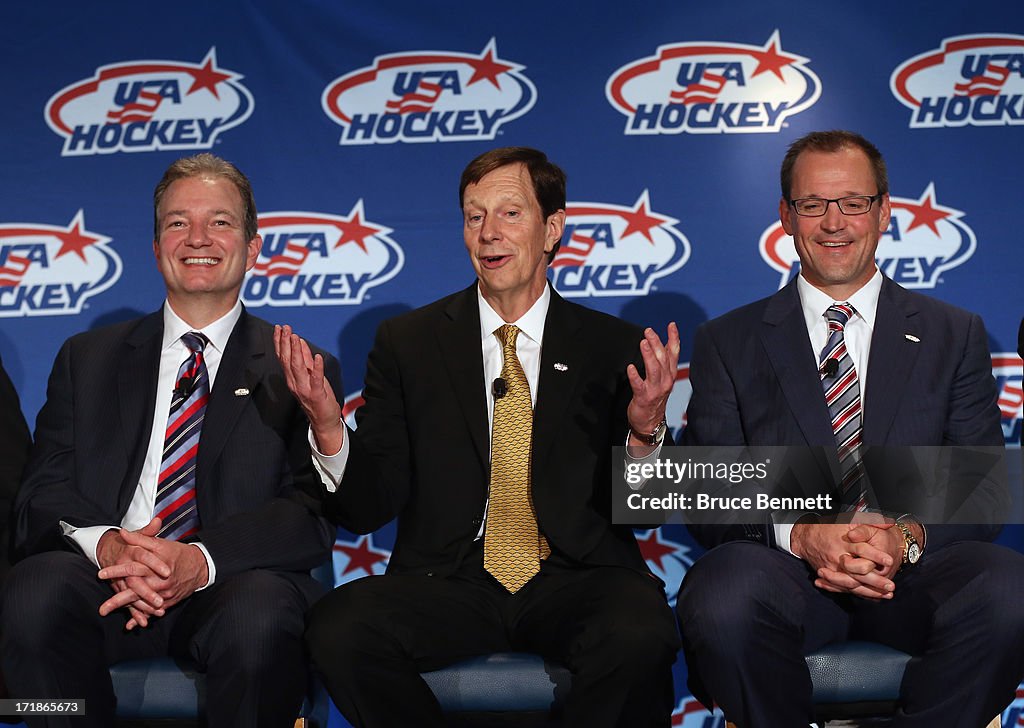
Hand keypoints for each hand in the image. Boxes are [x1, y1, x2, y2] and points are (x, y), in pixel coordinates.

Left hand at [97, 529, 208, 620]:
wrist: (201, 566)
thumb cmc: (179, 554)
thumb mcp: (161, 544)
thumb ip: (141, 538)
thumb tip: (123, 533)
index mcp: (156, 566)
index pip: (133, 568)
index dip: (116, 571)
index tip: (101, 574)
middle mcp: (160, 582)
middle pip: (136, 592)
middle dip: (118, 601)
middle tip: (102, 609)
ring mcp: (164, 594)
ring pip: (143, 604)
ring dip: (127, 612)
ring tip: (110, 615)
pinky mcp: (168, 601)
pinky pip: (153, 612)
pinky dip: (142, 618)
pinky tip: (132, 625)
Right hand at [274, 324, 343, 454]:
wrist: (324, 420)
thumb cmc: (318, 398)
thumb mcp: (310, 375)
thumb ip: (305, 359)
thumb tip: (300, 342)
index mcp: (292, 378)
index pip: (283, 357)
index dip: (280, 342)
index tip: (279, 328)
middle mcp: (295, 383)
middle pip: (287, 360)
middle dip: (286, 343)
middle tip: (286, 328)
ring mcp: (304, 389)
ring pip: (297, 368)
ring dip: (296, 351)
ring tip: (296, 338)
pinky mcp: (316, 394)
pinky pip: (315, 379)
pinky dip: (316, 368)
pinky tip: (317, 357)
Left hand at [626, 323, 679, 445]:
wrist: (650, 422)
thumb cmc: (654, 397)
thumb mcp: (662, 378)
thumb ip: (663, 361)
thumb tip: (663, 343)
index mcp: (670, 374)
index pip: (674, 353)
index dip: (673, 338)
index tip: (671, 325)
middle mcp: (665, 381)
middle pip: (663, 358)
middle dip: (656, 343)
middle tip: (648, 331)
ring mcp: (655, 389)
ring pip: (654, 369)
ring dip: (648, 355)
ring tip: (643, 343)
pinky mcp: (644, 397)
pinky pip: (639, 385)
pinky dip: (635, 376)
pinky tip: (630, 368)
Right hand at [791, 516, 897, 599]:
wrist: (805, 537)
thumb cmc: (828, 527)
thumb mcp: (848, 520)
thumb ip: (869, 520)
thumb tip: (888, 523)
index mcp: (844, 542)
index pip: (862, 550)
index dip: (876, 556)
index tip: (889, 561)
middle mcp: (838, 557)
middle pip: (858, 572)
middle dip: (876, 580)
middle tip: (891, 586)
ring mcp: (833, 568)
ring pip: (852, 583)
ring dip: (870, 591)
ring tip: (886, 595)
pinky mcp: (830, 576)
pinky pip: (845, 589)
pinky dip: (859, 594)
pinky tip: (873, 598)